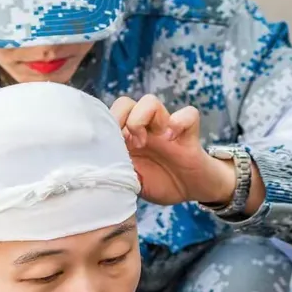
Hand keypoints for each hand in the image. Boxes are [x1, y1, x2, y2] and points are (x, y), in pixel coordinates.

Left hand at [111, 94, 237, 206]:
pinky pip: (189, 113)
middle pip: (125, 102)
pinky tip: (173, 139)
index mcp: (129, 139)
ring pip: (150, 101)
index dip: (107, 126)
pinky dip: (180, 122)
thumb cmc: (161, 183)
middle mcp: (145, 129)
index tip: (111, 146)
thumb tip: (100, 172)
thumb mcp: (134, 183)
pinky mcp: (188, 133)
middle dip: (122, 120)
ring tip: (145, 142)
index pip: (110, 117)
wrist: (192, 190)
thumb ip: (119, 174)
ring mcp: (165, 128)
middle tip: (129, 144)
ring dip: (143, 119)